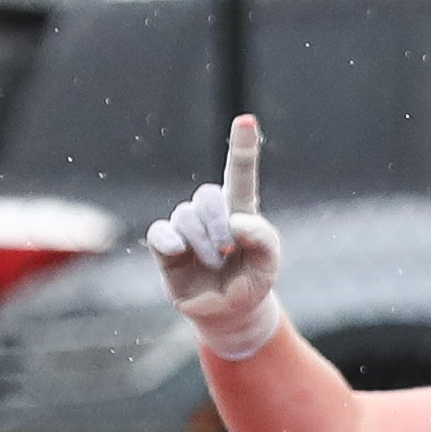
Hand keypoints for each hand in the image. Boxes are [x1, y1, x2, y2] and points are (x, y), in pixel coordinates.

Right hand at [146, 115, 282, 358]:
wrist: (230, 312)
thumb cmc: (253, 280)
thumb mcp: (270, 262)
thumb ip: (264, 238)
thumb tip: (236, 222)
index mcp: (241, 209)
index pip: (240, 172)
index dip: (242, 146)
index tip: (246, 119)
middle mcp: (211, 212)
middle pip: (208, 195)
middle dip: (220, 223)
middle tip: (230, 251)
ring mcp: (186, 227)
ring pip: (186, 216)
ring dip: (204, 244)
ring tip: (215, 264)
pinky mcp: (165, 245)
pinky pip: (160, 232)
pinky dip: (171, 242)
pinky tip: (179, 252)